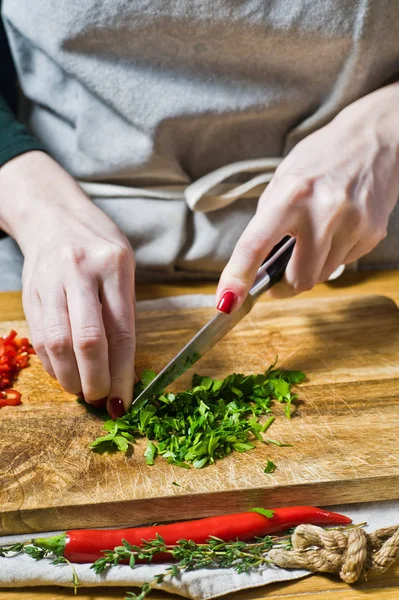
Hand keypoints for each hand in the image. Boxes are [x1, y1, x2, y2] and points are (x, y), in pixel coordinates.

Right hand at [0, 152, 135, 417]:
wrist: (52, 216)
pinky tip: (63, 373)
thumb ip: (123, 309)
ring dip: (70, 377)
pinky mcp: (30, 294)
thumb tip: (124, 365)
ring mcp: (50, 282)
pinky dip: (51, 364)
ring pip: (57, 343)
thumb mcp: (124, 265)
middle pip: (87, 339)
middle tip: (101, 399)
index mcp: (113, 264)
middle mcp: (79, 271)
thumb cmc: (97, 242)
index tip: (125, 398)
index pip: (122, 329)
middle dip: (95, 379)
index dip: (123, 371)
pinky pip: (39, 338)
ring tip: (82, 391)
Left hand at [216, 84, 398, 310]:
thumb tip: (255, 263)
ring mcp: (352, 224)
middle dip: (287, 282)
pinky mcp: (372, 232)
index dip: (238, 276)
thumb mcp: (284, 180)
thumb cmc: (323, 158)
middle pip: (298, 279)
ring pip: (321, 276)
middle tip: (281, 270)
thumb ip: (268, 220)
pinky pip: (343, 263)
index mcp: (291, 195)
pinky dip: (333, 254)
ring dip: (311, 266)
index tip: (226, 301)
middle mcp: (323, 211)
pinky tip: (338, 227)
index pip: (255, 244)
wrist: (376, 138)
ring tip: (316, 235)